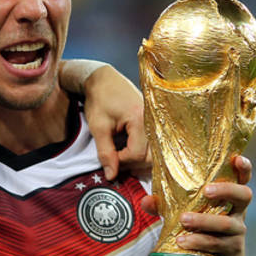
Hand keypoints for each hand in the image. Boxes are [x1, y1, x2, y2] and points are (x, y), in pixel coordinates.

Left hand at [82, 65, 148, 179]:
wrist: (104, 79)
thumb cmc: (100, 98)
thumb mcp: (98, 126)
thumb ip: (105, 152)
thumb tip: (111, 175)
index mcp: (140, 119)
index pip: (137, 155)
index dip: (121, 162)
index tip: (108, 158)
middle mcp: (153, 121)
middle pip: (151, 157)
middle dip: (133, 164)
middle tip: (115, 160)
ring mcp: (156, 122)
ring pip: (155, 154)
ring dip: (138, 160)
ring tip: (121, 155)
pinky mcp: (154, 123)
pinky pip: (154, 145)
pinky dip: (142, 152)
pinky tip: (128, 149)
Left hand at [141, 155, 253, 255]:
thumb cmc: (202, 233)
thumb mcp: (186, 215)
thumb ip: (166, 205)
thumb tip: (146, 200)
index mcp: (230, 199)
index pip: (242, 179)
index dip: (244, 168)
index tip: (237, 159)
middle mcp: (239, 213)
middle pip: (244, 195)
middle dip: (226, 190)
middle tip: (206, 191)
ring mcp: (238, 232)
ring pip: (226, 223)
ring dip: (204, 220)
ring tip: (183, 220)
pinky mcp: (232, 251)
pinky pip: (216, 244)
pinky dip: (198, 241)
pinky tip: (182, 241)